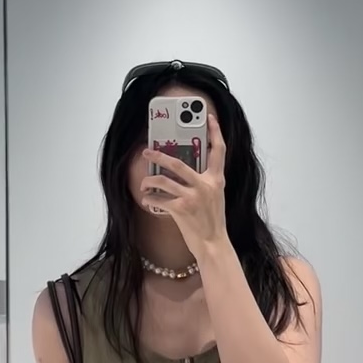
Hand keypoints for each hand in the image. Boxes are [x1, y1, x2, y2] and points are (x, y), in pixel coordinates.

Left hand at [141, 113, 227, 252]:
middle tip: (147, 151)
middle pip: (177, 163)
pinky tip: (147, 200)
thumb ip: (205, 182)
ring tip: (143, 184)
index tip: (209, 118)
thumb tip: (186, 171)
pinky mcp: (181, 209)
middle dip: (158, 156)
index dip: (215, 132)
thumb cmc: (212, 222)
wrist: (213, 244)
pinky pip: (158, 199)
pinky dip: (150, 199)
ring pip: (163, 180)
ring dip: (149, 181)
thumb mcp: (215, 197)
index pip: (219, 151)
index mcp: (216, 180)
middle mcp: (206, 185)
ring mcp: (193, 197)